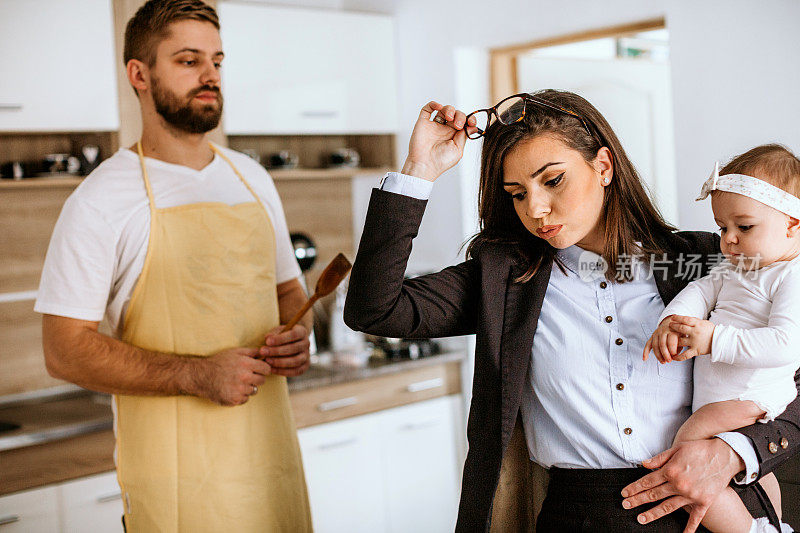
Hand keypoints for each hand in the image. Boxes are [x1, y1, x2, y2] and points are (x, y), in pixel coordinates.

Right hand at [191, 347, 269, 405]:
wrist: (201, 376)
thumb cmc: (219, 362)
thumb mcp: (235, 352)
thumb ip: (251, 352)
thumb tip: (265, 353)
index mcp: (246, 364)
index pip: (267, 369)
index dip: (263, 369)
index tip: (258, 370)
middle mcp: (244, 377)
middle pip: (262, 381)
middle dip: (256, 378)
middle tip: (246, 376)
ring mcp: (240, 390)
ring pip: (254, 390)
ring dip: (248, 388)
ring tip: (236, 383)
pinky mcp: (234, 400)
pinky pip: (245, 399)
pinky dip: (241, 396)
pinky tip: (232, 389)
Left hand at [258, 324, 310, 376]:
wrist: (288, 345)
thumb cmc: (281, 337)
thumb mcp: (277, 332)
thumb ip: (273, 334)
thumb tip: (268, 339)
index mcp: (301, 331)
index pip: (294, 334)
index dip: (281, 339)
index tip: (267, 341)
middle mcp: (306, 343)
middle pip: (294, 348)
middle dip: (277, 351)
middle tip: (263, 352)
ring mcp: (306, 355)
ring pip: (296, 361)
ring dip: (280, 362)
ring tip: (267, 361)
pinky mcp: (305, 366)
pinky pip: (296, 371)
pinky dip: (283, 371)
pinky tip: (272, 369)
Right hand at [401, 101, 476, 181]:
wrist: (424, 165)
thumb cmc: (441, 161)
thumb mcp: (458, 149)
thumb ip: (464, 136)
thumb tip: (473, 126)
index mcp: (454, 136)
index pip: (464, 122)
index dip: (469, 119)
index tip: (471, 122)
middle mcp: (444, 130)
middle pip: (455, 114)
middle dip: (460, 116)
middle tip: (457, 125)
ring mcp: (434, 126)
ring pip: (443, 110)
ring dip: (449, 109)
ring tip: (449, 118)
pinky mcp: (423, 123)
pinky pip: (427, 109)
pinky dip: (433, 104)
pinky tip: (439, 107)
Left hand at [620, 438, 743, 532]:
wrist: (725, 455)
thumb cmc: (700, 450)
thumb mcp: (676, 448)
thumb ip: (659, 458)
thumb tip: (644, 464)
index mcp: (670, 471)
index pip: (646, 481)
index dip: (634, 488)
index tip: (625, 493)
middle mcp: (678, 485)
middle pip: (653, 495)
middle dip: (637, 500)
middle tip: (626, 505)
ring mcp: (691, 495)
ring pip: (667, 507)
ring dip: (652, 514)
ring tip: (641, 518)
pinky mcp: (703, 502)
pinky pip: (694, 517)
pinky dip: (689, 527)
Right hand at [643, 315, 679, 362]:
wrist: (673, 321)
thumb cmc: (679, 331)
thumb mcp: (684, 335)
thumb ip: (681, 344)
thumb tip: (675, 355)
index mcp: (673, 330)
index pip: (671, 341)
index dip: (672, 350)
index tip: (675, 356)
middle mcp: (663, 331)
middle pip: (662, 344)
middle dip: (665, 354)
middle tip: (669, 361)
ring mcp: (656, 333)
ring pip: (655, 345)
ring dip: (658, 355)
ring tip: (663, 361)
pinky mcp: (652, 336)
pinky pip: (648, 344)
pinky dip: (645, 352)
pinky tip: (645, 358)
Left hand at [669, 316, 713, 360]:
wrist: (720, 341)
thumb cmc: (710, 331)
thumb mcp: (703, 323)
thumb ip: (693, 321)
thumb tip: (681, 318)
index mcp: (698, 324)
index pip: (685, 319)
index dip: (678, 318)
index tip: (672, 318)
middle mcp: (695, 333)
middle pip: (681, 329)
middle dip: (673, 327)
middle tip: (668, 326)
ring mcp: (695, 342)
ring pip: (680, 341)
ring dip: (672, 342)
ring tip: (667, 341)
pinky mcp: (696, 351)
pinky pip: (685, 355)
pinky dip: (678, 356)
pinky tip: (673, 356)